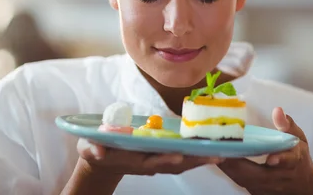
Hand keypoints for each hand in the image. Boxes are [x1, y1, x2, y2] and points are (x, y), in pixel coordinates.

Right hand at [77, 138, 223, 175]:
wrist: (103, 158)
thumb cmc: (96, 149)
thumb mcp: (89, 148)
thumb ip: (92, 149)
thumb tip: (96, 151)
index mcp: (134, 161)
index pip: (152, 162)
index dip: (165, 160)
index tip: (178, 157)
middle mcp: (149, 163)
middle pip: (174, 164)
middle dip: (193, 160)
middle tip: (214, 155)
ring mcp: (157, 161)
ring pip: (183, 162)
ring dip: (201, 159)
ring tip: (223, 153)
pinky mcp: (163, 156)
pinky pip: (183, 156)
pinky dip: (198, 154)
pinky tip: (214, 148)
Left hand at [218, 107, 312, 194]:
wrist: (301, 190)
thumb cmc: (299, 161)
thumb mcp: (299, 142)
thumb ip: (288, 126)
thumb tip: (278, 110)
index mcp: (293, 162)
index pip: (287, 161)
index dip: (280, 159)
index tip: (271, 158)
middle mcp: (277, 179)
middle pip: (255, 174)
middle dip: (235, 161)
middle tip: (218, 144)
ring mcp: (263, 188)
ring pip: (242, 178)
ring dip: (226, 165)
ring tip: (211, 148)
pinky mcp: (254, 191)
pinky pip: (239, 180)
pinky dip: (227, 169)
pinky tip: (216, 155)